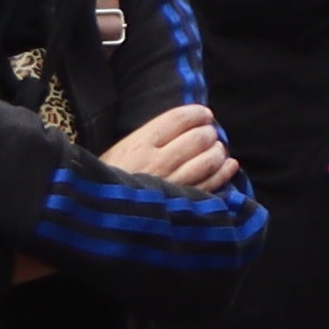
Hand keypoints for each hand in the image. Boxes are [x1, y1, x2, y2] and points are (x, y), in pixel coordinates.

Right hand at [100, 101, 235, 195]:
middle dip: (209, 133)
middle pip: (197, 138)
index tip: (205, 115)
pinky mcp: (182, 204)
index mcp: (139, 145)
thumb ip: (149, 138)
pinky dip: (224, 172)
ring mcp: (172, 184)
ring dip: (218, 151)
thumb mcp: (120, 152)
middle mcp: (157, 162)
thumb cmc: (108, 180)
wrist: (99, 215)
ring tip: (217, 149)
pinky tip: (229, 165)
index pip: (177, 119)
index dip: (196, 114)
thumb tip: (184, 124)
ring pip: (208, 160)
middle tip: (210, 134)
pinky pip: (212, 184)